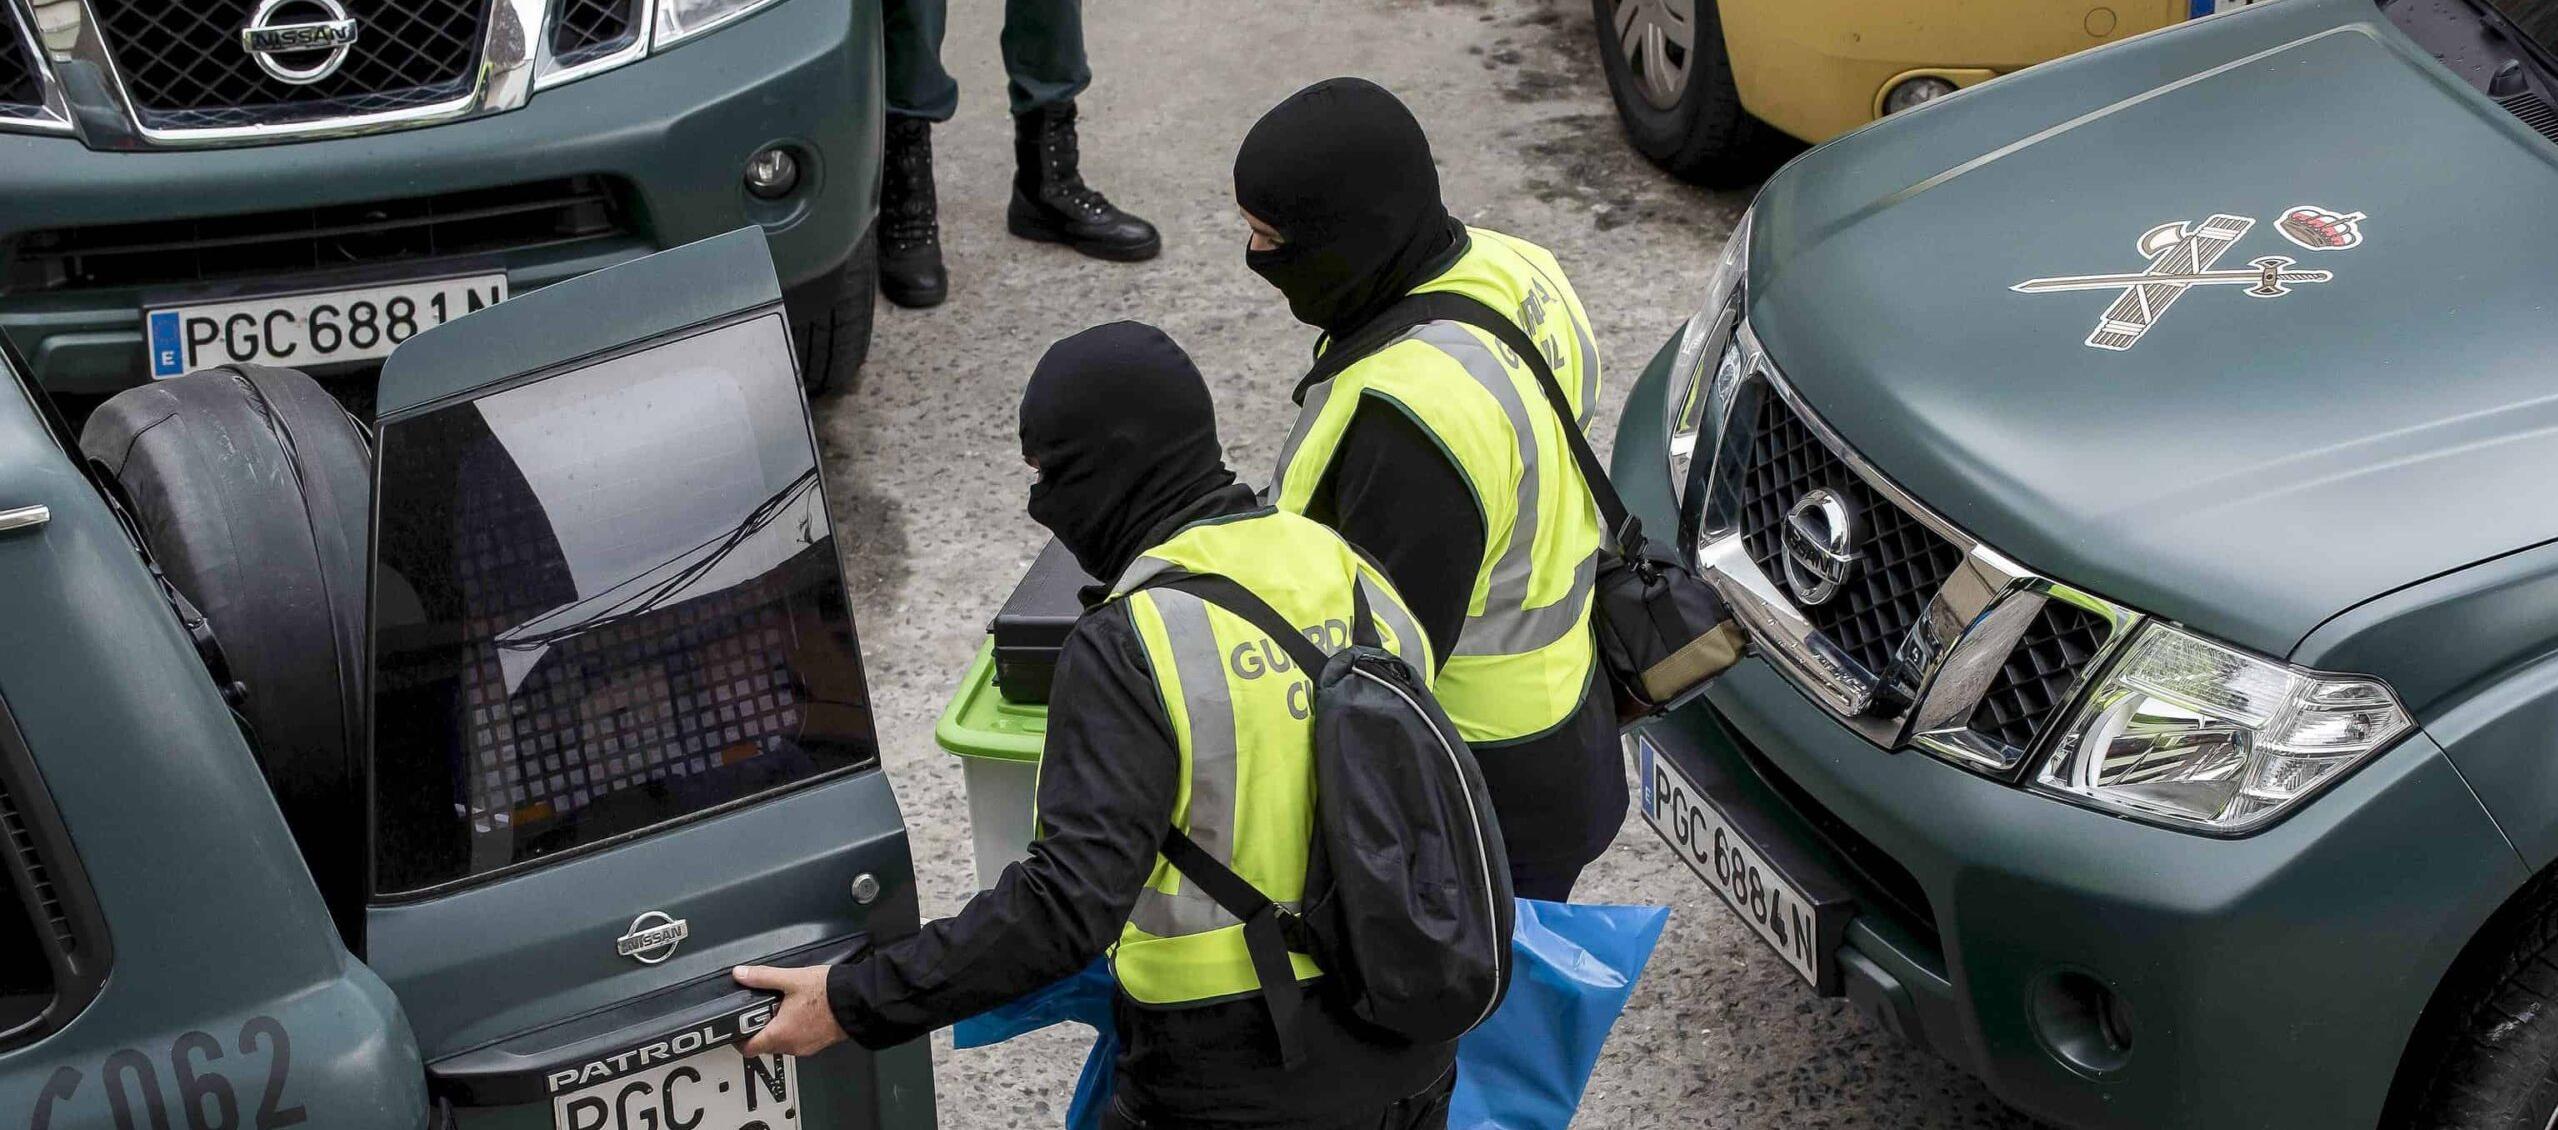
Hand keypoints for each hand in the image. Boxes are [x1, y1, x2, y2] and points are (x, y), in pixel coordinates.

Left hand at [733, 964, 848, 1056]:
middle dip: (759, 1030)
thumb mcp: (791, 979)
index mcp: (781, 1034)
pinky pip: (798, 1041)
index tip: (737, 1027)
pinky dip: (794, 1030)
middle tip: (760, 1011)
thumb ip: (763, 977)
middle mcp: (792, 1046)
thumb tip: (742, 974)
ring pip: (782, 1044)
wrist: (858, 1000)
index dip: (738, 1039)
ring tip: (782, 1008)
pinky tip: (801, 1012)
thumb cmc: (828, 993)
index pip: (748, 1048)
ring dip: (778, 1030)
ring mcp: (806, 1047)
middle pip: (765, 1045)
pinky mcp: (818, 1043)